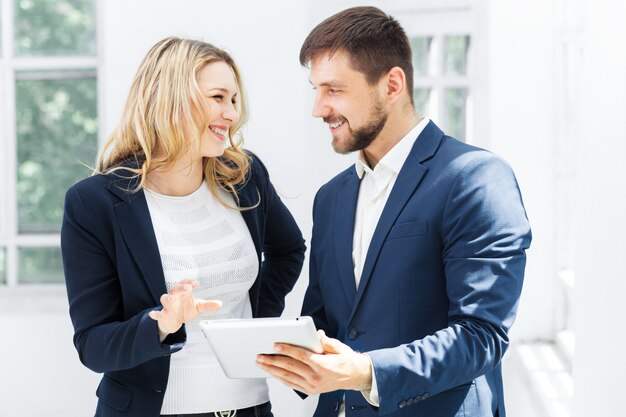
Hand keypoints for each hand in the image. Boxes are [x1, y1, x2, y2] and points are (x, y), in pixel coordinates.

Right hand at [148, 279, 221, 338]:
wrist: (174, 321)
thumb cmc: (185, 310)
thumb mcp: (198, 307)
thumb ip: (208, 305)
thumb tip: (220, 304)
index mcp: (183, 292)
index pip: (185, 283)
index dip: (189, 282)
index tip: (196, 284)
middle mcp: (175, 296)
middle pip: (175, 288)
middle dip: (180, 287)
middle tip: (187, 288)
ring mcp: (168, 305)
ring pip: (165, 298)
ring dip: (168, 299)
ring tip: (171, 300)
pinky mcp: (163, 315)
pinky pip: (157, 313)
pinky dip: (155, 314)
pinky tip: (153, 314)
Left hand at [256, 330, 371, 394]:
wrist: (355, 377)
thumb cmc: (346, 361)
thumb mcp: (339, 347)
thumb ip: (325, 341)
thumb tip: (315, 334)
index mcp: (322, 365)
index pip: (300, 356)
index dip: (286, 350)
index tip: (275, 345)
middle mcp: (315, 377)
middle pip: (289, 367)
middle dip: (272, 360)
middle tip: (261, 356)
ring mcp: (312, 386)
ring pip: (287, 377)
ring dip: (272, 370)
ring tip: (262, 364)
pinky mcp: (310, 390)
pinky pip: (291, 384)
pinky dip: (280, 378)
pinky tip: (273, 373)